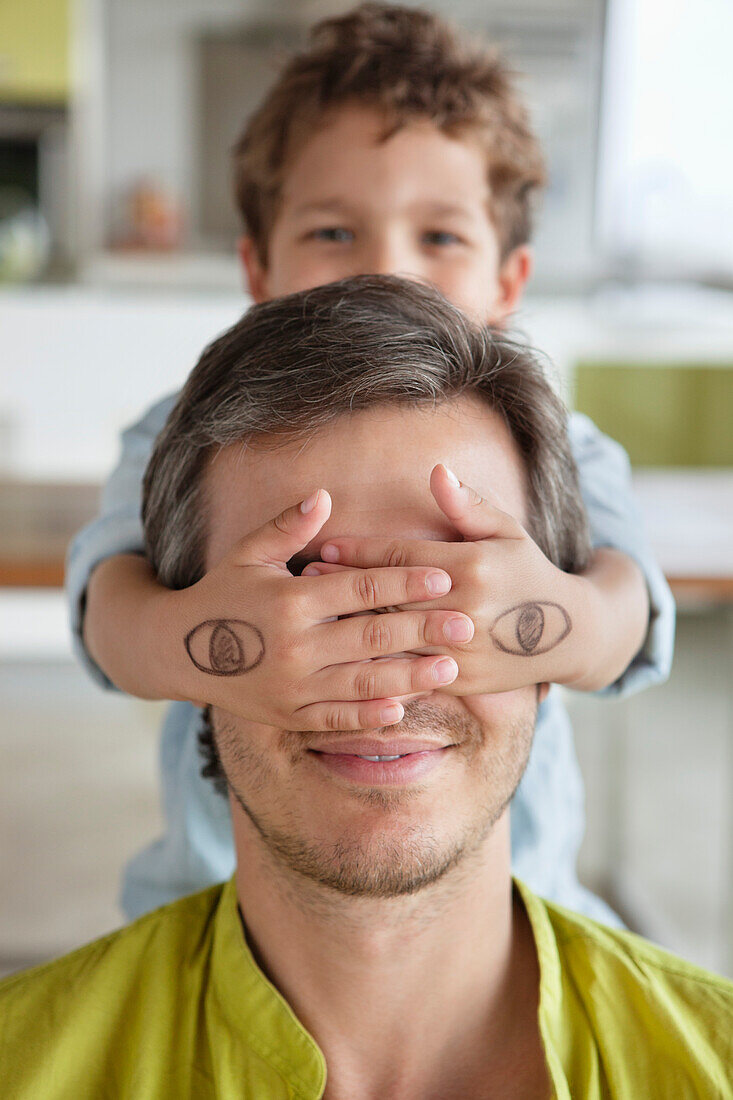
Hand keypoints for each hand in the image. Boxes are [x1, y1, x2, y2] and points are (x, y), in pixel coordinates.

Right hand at [157, 488, 474, 729]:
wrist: (176, 650)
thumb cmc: (222, 593)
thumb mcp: (248, 553)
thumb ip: (288, 527)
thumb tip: (325, 495)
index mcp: (290, 599)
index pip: (360, 589)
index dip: (404, 583)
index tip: (444, 579)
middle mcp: (294, 645)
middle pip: (371, 636)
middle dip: (422, 630)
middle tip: (467, 625)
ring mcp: (291, 685)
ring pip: (361, 681)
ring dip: (409, 676)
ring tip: (449, 669)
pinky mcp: (287, 715)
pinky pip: (335, 717)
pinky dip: (368, 716)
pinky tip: (402, 709)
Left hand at [306, 465, 590, 694]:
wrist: (567, 634)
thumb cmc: (526, 571)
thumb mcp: (507, 531)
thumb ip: (468, 505)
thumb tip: (436, 470)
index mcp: (472, 566)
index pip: (402, 557)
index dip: (360, 551)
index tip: (324, 547)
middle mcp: (465, 608)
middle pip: (390, 597)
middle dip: (344, 588)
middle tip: (304, 580)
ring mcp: (461, 648)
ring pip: (394, 638)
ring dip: (350, 626)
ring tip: (314, 618)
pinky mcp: (461, 679)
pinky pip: (409, 672)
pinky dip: (375, 665)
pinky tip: (343, 658)